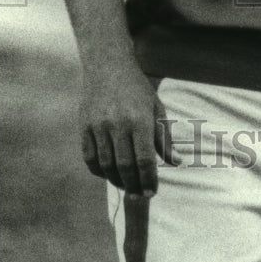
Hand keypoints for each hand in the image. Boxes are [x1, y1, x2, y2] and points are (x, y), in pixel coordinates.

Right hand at [79, 58, 176, 197]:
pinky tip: (109, 173)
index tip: (152, 192)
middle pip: (125, 167)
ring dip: (117, 181)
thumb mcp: (156, 108)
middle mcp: (118, 124)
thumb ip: (164, 137)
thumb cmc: (137, 89)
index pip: (145, 160)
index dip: (149, 180)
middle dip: (134, 186)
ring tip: (127, 185)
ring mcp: (98, 126)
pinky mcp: (84, 127)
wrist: (108, 66)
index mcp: (139, 120)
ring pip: (106, 165)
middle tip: (140, 195)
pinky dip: (99, 171)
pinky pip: (90, 158)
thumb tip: (176, 162)